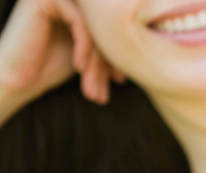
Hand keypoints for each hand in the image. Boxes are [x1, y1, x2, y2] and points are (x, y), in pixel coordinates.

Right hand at [0, 0, 123, 106]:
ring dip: (98, 59)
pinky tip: (79, 67)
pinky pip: (80, 22)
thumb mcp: (89, 53)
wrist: (16, 79)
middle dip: (109, 60)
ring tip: (94, 86)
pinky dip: (85, 47)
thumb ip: (109, 42)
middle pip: (105, 27)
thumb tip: (143, 44)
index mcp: (79, 7)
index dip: (117, 55)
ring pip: (95, 26)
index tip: (119, 81)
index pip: (110, 29)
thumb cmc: (49, 67)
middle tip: (109, 86)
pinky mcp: (45, 1)